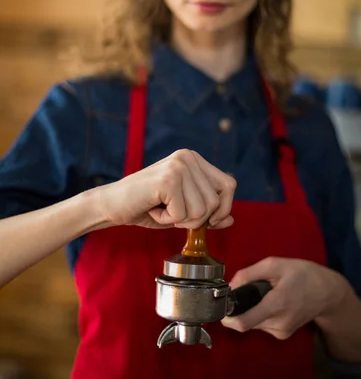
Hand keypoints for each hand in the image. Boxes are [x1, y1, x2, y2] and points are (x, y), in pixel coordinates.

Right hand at [94, 149, 235, 229]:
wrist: (111, 204)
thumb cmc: (146, 207)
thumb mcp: (183, 211)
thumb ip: (208, 214)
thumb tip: (230, 219)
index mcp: (194, 159)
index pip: (229, 184)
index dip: (223, 207)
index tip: (208, 221)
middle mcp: (188, 157)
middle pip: (216, 200)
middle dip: (197, 218)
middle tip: (173, 212)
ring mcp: (178, 166)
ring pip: (202, 210)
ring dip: (180, 219)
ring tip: (161, 208)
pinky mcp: (168, 179)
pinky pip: (182, 214)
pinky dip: (167, 220)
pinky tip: (153, 208)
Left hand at [221, 257, 344, 338]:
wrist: (328, 292)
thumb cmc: (302, 274)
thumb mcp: (275, 264)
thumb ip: (249, 274)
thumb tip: (230, 285)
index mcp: (276, 304)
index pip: (243, 322)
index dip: (227, 317)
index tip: (221, 306)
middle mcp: (278, 323)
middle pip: (245, 321)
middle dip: (241, 307)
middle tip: (249, 290)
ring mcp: (281, 332)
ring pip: (252, 323)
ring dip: (252, 309)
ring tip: (266, 294)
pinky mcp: (283, 335)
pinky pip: (261, 324)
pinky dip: (260, 313)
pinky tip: (272, 301)